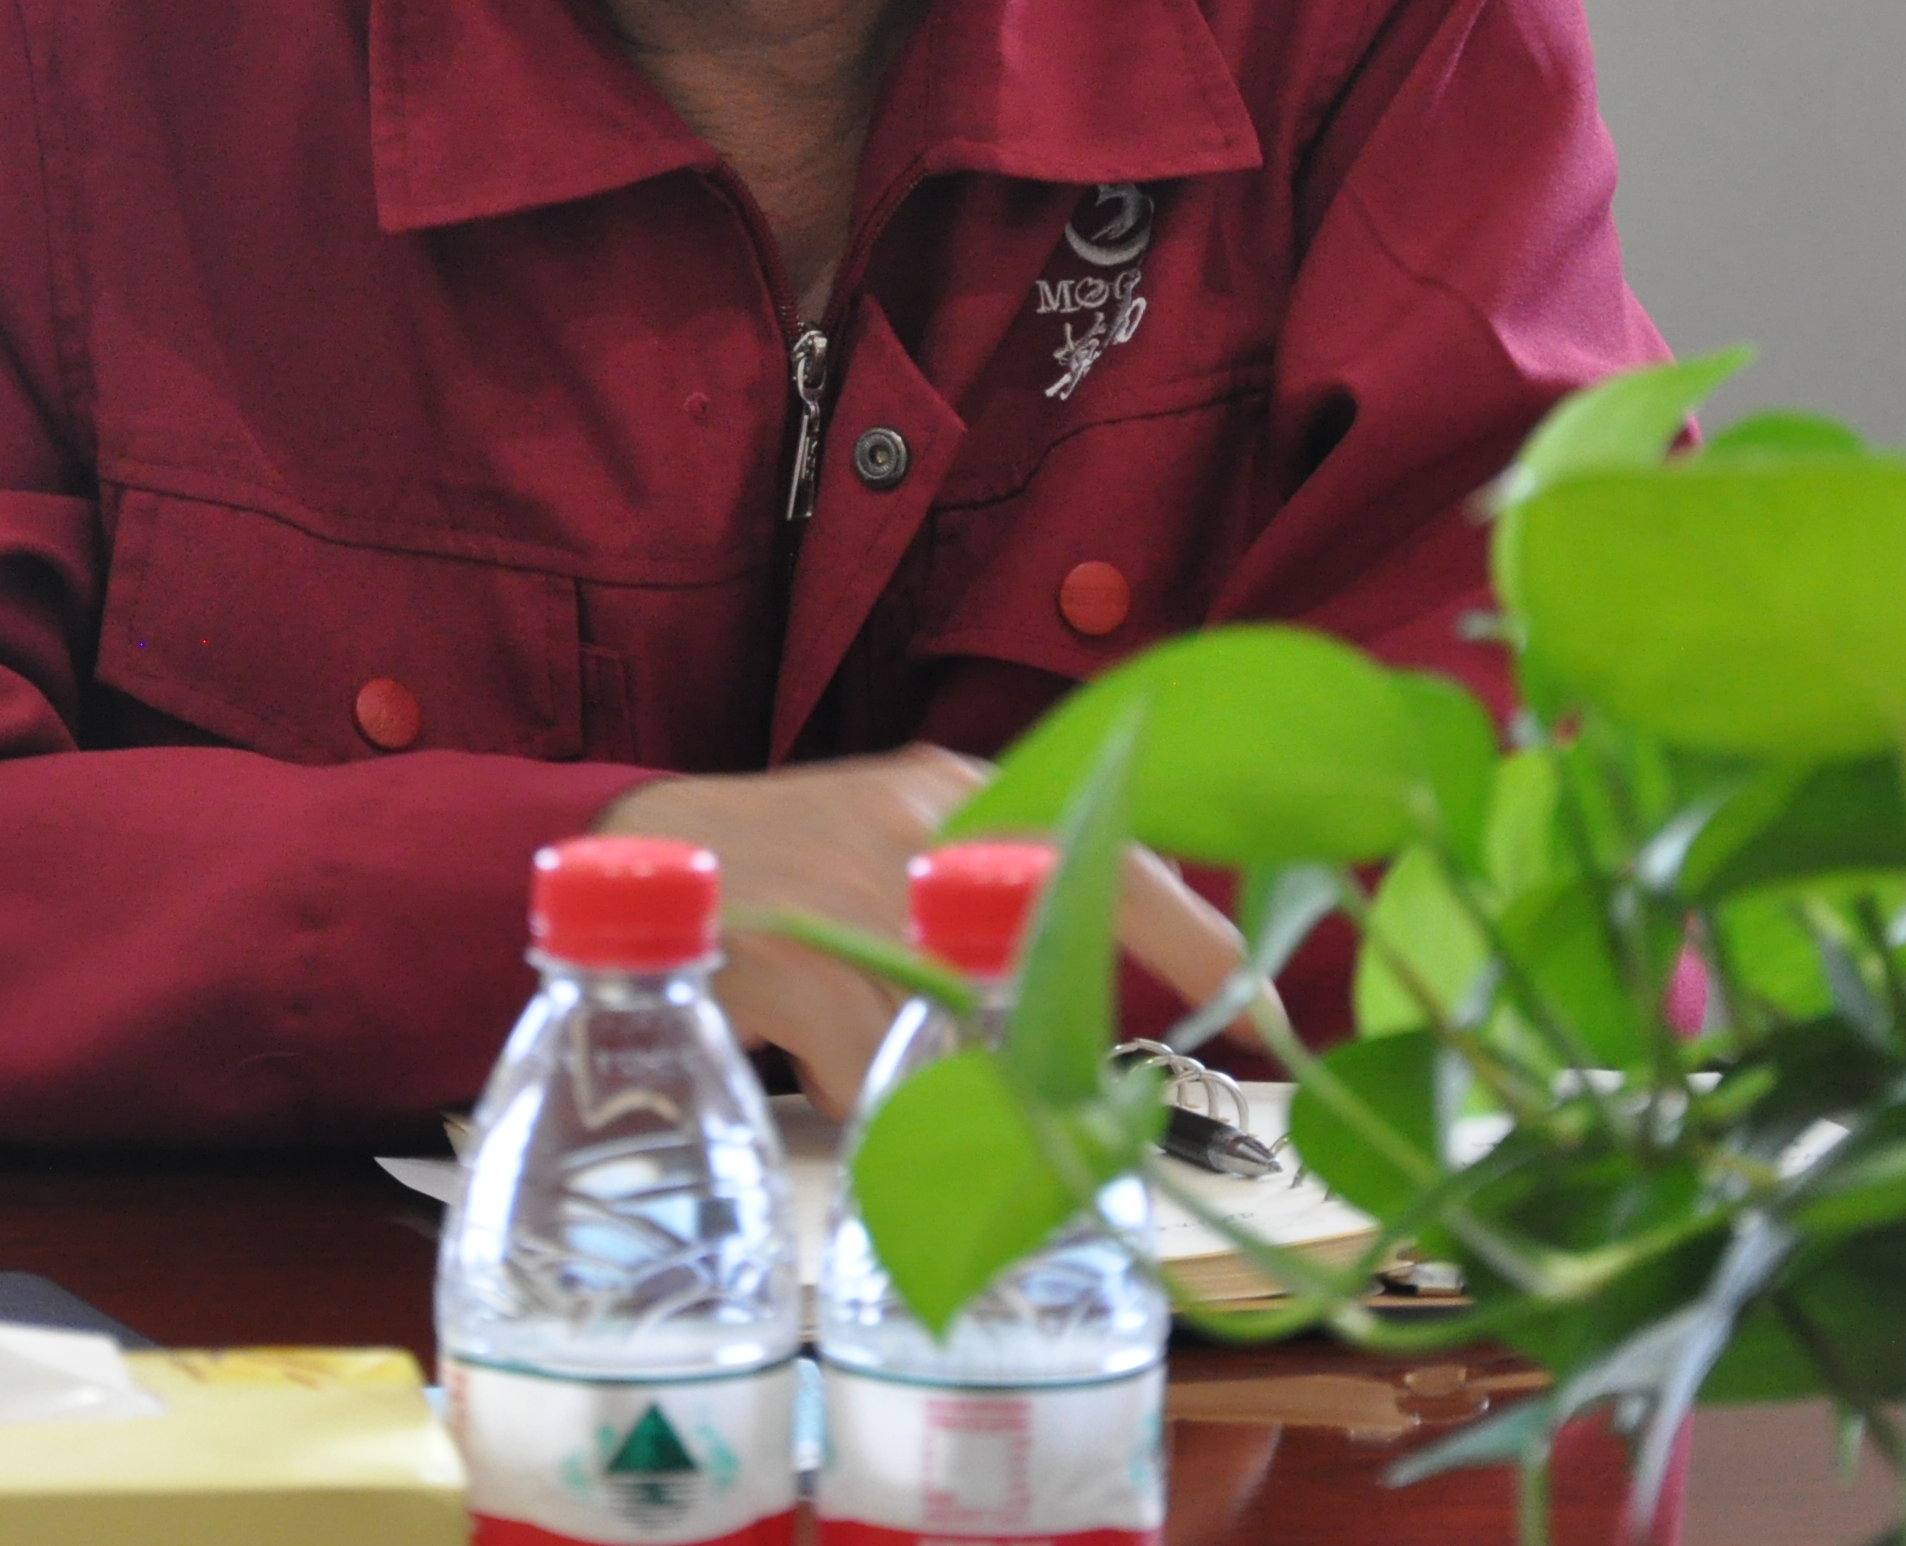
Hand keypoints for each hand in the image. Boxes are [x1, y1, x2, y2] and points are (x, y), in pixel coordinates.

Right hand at [598, 750, 1253, 1115]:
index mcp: (965, 788)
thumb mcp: (903, 840)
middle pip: (1064, 936)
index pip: (1117, 844)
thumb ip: (992, 889)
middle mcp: (928, 824)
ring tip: (957, 1116)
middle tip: (1126, 1105)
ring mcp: (864, 890)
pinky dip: (883, 1107)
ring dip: (977, 1090)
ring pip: (974, 1026)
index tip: (1265, 997)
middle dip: (1096, 1030)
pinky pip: (883, 1072)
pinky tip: (857, 1104)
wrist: (640, 860)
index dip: (1200, 929)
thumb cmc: (792, 865)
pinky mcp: (803, 962)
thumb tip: (1109, 983)